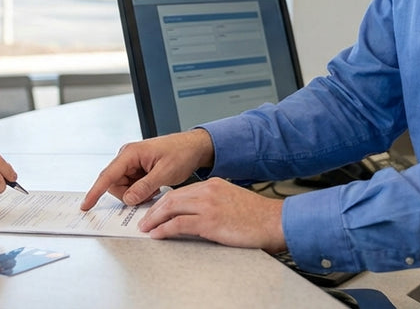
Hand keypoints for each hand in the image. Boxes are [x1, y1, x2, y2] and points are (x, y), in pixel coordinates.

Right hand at [80, 129, 214, 209]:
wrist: (193, 147)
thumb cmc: (181, 153)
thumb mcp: (165, 173)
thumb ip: (144, 187)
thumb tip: (128, 199)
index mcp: (131, 153)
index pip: (108, 175)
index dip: (95, 192)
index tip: (86, 204)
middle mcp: (127, 157)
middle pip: (114, 185)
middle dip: (129, 195)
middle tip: (150, 194)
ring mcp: (131, 163)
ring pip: (123, 188)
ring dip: (136, 194)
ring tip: (155, 187)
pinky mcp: (136, 169)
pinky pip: (131, 186)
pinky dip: (141, 191)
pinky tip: (154, 186)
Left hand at [138, 178, 286, 251]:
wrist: (275, 221)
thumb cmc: (258, 216)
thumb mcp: (231, 201)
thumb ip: (212, 203)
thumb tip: (194, 216)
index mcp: (213, 184)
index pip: (180, 191)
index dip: (164, 202)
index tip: (155, 210)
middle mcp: (208, 190)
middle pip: (171, 197)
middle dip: (154, 210)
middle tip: (144, 220)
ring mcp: (208, 205)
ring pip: (171, 208)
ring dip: (154, 219)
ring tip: (146, 228)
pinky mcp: (210, 221)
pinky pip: (179, 224)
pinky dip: (164, 229)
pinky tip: (158, 234)